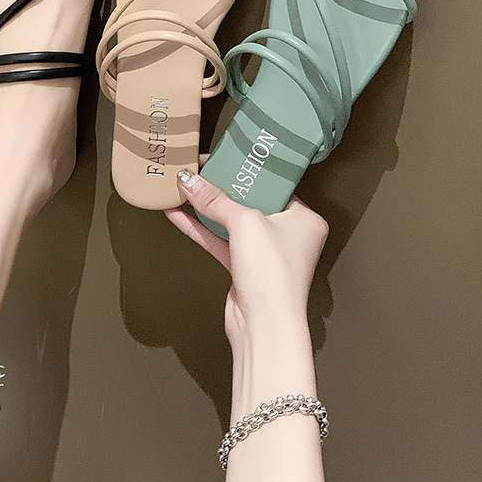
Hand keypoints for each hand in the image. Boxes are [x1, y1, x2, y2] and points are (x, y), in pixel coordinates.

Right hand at [165, 160, 327, 342]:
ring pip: (230, 220)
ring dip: (206, 206)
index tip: (224, 156)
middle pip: (248, 200)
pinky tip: (179, 213)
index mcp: (303, 218)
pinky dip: (199, 227)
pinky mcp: (243, 266)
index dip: (246, 169)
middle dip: (222, 187)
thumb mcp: (245, 222)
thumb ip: (216, 200)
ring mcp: (264, 251)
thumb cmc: (274, 277)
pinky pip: (218, 239)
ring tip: (184, 187)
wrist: (264, 324)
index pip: (272, 183)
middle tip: (201, 168)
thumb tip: (192, 182)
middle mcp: (286, 233)